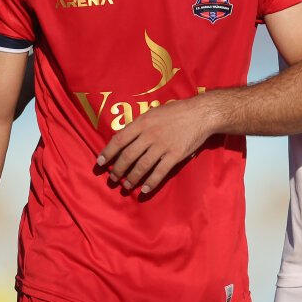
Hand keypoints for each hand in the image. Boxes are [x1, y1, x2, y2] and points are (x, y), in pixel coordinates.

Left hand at [96, 98, 215, 193]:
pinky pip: (160, 172)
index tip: (100, 163)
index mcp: (142, 122)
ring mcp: (162, 146)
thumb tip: (125, 138)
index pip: (119, 139)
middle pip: (128, 156)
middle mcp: (149, 135)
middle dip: (118, 170)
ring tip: (126, 186)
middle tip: (113, 178)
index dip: (107, 153)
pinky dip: (151, 183)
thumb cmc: (177, 111)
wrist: (201, 114)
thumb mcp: (154, 112)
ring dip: (131, 178)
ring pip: (142, 167)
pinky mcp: (175, 155)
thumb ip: (140, 125)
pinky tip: (144, 190)